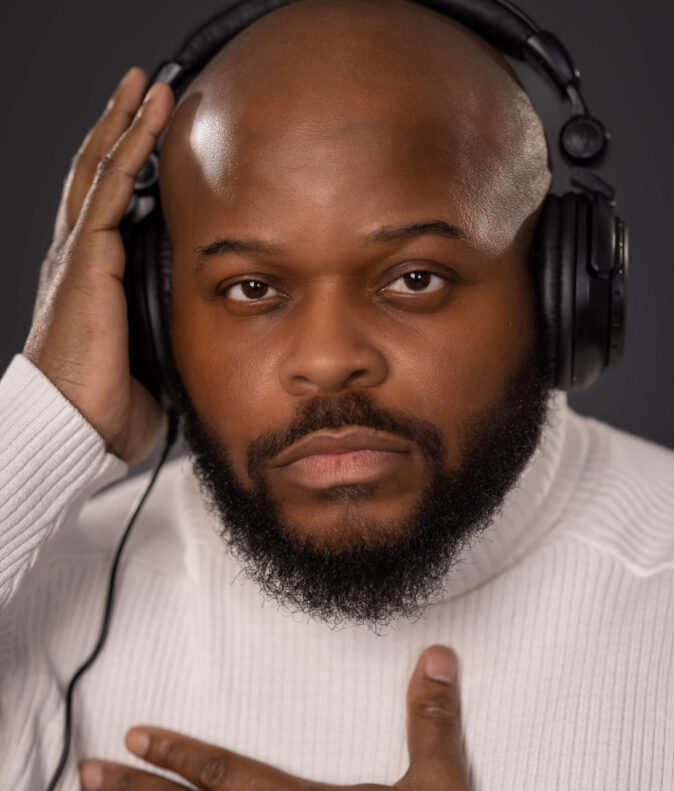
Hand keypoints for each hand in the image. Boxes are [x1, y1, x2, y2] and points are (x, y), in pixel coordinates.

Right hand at [23, 68, 174, 464]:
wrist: (76, 426)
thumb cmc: (105, 408)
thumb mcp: (149, 366)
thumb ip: (167, 341)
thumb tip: (202, 349)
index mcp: (91, 283)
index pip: (106, 211)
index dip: (124, 171)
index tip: (149, 142)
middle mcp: (78, 259)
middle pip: (96, 177)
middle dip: (119, 130)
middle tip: (143, 92)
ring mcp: (78, 255)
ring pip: (99, 170)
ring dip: (124, 124)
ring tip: (146, 86)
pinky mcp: (86, 259)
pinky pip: (109, 189)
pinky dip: (128, 147)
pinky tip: (147, 117)